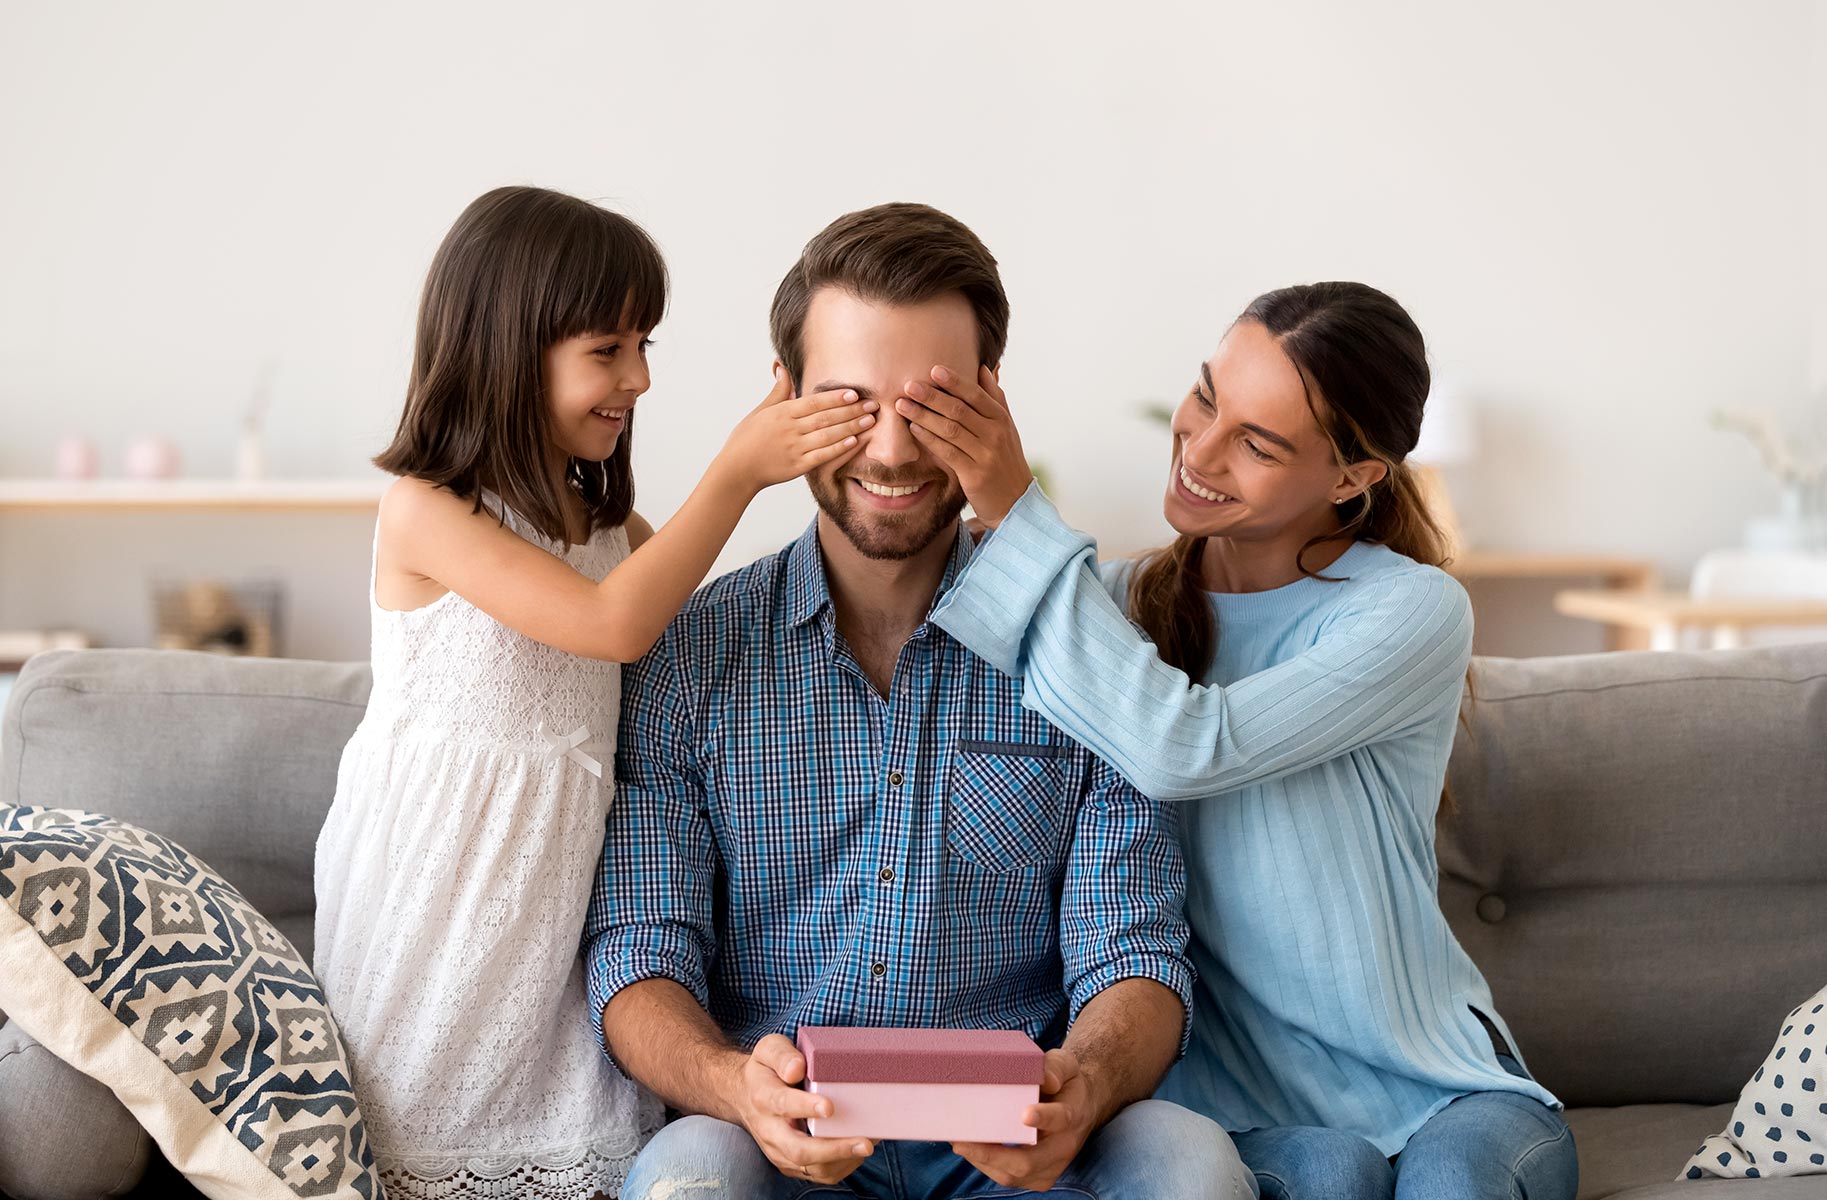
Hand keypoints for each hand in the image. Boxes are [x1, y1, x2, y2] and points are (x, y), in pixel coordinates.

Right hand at [718, 368, 875, 493]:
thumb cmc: (746, 439)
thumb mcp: (760, 411)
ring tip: (870, 421)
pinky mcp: (797, 466)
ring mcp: (794, 449)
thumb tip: (781, 366)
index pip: (813, 402)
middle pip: (825, 417)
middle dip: (851, 411)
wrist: (736, 470)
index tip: (854, 393)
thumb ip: (778, 391)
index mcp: (781, 413)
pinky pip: (822, 456)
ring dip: (851, 427)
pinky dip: (840, 448)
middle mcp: (789, 429)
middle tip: (873, 404)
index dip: (835, 398)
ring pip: (827, 435)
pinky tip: (855, 441)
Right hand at [730, 1034, 874, 1184]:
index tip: (829, 1107)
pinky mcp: (790, 1163)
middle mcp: (770, 1130)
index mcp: (763, 1097)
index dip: (805, 1107)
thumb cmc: (765, 1069)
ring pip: (812, 1167)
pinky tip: (858, 1150)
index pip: (782, 1105)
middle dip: (834, 1149)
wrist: (744, 1095)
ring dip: (844, 1160)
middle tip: (865, 1143)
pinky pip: (818, 1173)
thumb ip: (782, 1056)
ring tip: (869, 1143)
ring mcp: (779, 1151)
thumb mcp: (768, 1049)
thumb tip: (797, 1069)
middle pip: (798, 1150)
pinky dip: (842, 1165)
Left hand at [895, 364, 1030, 527]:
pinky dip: (930, 439)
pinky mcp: (974, 475)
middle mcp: (996, 434)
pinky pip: (948, 452)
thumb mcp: (1007, 427)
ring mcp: (986, 455)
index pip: (976, 395)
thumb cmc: (1006, 460)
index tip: (934, 370)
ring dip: (924, 416)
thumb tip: (983, 368)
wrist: (1016, 501)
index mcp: (1001, 419)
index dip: (955, 382)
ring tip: (903, 405)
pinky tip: (914, 429)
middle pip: (959, 410)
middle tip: (908, 385)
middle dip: (932, 396)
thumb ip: (995, 398)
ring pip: (950, 429)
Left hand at [950, 1048, 1096, 1191]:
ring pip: (1014, 1175)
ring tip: (958, 1143)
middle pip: (1028, 1161)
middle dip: (992, 1154)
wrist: (1082, 1108)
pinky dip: (986, 1165)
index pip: (1060, 1120)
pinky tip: (969, 1149)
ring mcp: (1052, 1167)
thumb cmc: (1066, 1083)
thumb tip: (1045, 1079)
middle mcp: (1064, 1147)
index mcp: (1073, 1115)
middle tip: (961, 1141)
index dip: (1043, 1118)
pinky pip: (1009, 1177)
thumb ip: (1055, 1067)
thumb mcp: (1065, 1064)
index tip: (1024, 1114)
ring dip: (982, 1161)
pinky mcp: (1039, 1177)